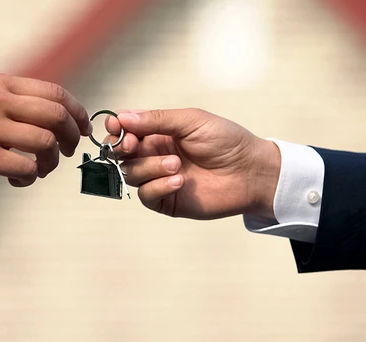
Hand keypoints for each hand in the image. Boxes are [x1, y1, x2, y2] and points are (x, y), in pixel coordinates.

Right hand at [0, 74, 91, 186]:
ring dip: (51, 162)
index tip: (82, 128)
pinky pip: (26, 168)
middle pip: (57, 117)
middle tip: (68, 152)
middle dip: (72, 137)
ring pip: (46, 144)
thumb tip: (47, 120)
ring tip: (39, 169)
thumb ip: (8, 101)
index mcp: (0, 85)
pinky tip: (18, 179)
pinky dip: (30, 177)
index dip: (77, 112)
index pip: (55, 93)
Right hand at [105, 109, 279, 219]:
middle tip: (134, 145)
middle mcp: (155, 155)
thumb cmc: (226, 141)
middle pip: (121, 154)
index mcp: (159, 133)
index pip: (125, 131)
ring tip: (176, 165)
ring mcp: (159, 179)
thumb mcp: (191, 121)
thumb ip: (156, 119)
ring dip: (149, 168)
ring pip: (131, 174)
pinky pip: (147, 195)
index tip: (116, 128)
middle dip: (122, 149)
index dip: (116, 130)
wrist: (250, 172)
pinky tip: (179, 182)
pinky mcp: (167, 201)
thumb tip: (122, 117)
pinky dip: (158, 187)